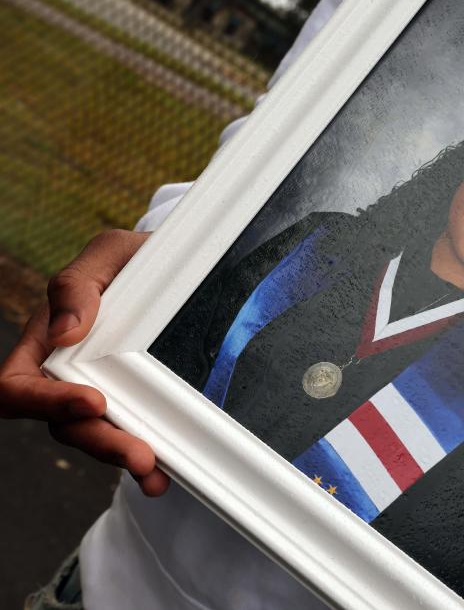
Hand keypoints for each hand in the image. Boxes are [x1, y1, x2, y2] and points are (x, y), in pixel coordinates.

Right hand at [0, 230, 169, 495]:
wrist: (180, 268)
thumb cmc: (133, 259)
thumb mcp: (108, 254)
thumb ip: (76, 284)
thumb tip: (63, 333)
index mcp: (44, 342)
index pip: (17, 385)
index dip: (45, 402)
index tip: (94, 401)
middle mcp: (65, 375)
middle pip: (63, 424)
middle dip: (100, 442)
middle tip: (141, 455)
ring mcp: (100, 391)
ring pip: (96, 437)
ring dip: (122, 457)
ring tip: (154, 473)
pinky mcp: (132, 401)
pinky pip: (129, 435)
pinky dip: (147, 457)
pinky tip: (163, 475)